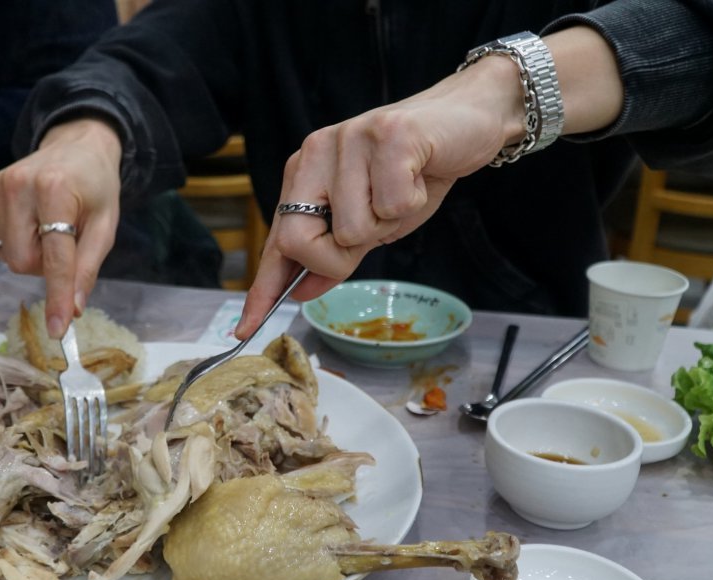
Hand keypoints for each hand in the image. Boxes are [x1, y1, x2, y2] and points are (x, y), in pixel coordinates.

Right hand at [0, 118, 122, 338]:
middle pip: (23, 263)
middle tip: (66, 243)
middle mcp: (19, 186)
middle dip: (45, 267)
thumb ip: (87, 267)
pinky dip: (19, 241)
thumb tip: (72, 308)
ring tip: (50, 226)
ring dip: (33, 254)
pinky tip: (33, 219)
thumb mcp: (105, 225)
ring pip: (9, 256)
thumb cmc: (96, 186)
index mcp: (55, 190)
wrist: (76, 145)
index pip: (54, 257)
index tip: (57, 329)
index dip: (56, 295)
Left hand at [235, 56, 522, 338]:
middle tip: (375, 227)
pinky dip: (414, 202)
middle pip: (300, 240)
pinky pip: (393, 205)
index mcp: (305, 173)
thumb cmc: (417, 171)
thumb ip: (335, 254)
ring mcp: (349, 139)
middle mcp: (317, 152)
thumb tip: (302, 291)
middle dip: (338, 257)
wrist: (467, 118)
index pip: (277, 240)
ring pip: (353, 229)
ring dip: (388, 224)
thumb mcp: (372, 223)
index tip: (244, 328)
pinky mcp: (388, 134)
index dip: (262, 288)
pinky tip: (420, 175)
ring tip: (404, 189)